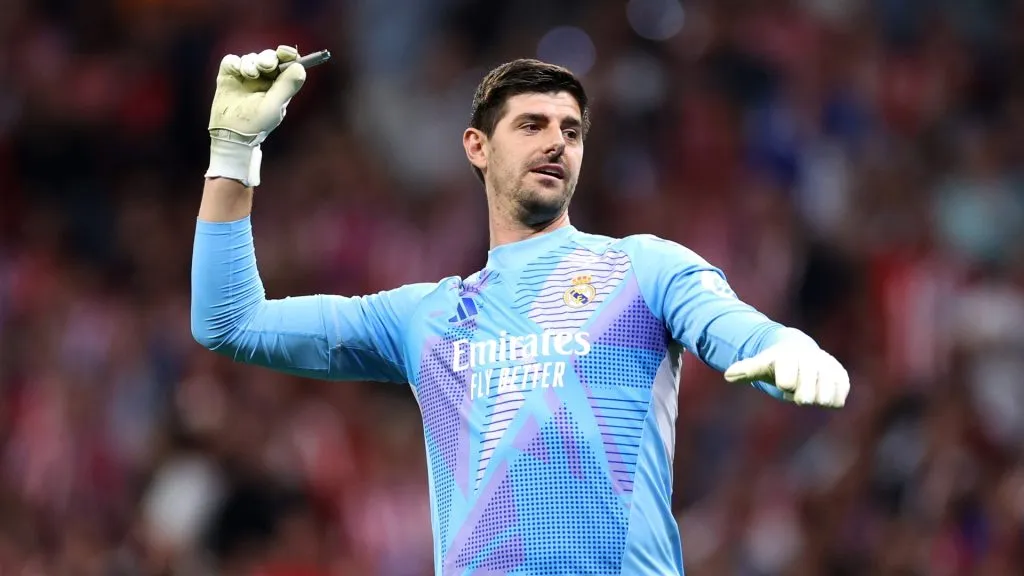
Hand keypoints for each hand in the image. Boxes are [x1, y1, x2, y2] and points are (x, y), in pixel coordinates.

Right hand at [204, 46, 306, 187]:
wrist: (232, 134)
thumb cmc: (257, 124)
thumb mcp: (275, 105)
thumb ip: (287, 86)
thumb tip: (299, 66)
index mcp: (279, 84)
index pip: (286, 63)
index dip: (287, 54)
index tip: (286, 52)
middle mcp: (264, 78)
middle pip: (269, 56)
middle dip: (268, 58)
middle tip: (265, 66)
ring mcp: (245, 76)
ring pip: (251, 57)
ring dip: (251, 63)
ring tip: (249, 75)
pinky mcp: (229, 75)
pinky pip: (232, 60)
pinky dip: (235, 62)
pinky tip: (237, 71)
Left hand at [723, 341, 849, 407]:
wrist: (800, 350)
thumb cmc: (777, 362)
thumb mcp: (761, 365)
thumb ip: (746, 370)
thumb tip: (727, 375)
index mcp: (789, 358)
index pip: (787, 382)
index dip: (785, 384)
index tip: (783, 381)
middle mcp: (811, 360)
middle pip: (808, 396)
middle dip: (801, 396)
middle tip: (798, 389)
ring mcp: (829, 368)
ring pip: (826, 399)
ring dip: (817, 399)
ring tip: (809, 389)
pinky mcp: (841, 376)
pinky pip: (839, 400)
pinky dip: (831, 400)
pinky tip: (822, 391)